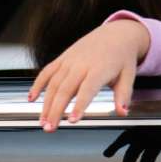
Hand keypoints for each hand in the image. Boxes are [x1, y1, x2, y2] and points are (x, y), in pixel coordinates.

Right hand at [29, 20, 150, 131]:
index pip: (88, 89)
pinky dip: (38, 84)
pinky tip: (32, 98)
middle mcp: (82, 64)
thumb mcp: (129, 75)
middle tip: (50, 128)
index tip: (72, 120)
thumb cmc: (122, 57)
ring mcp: (70, 60)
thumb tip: (123, 112)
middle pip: (66, 89)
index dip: (79, 105)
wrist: (116, 33)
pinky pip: (47, 71)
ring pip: (54, 83)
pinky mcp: (63, 57)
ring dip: (46, 103)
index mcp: (100, 69)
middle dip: (55, 110)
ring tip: (43, 121)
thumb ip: (124, 95)